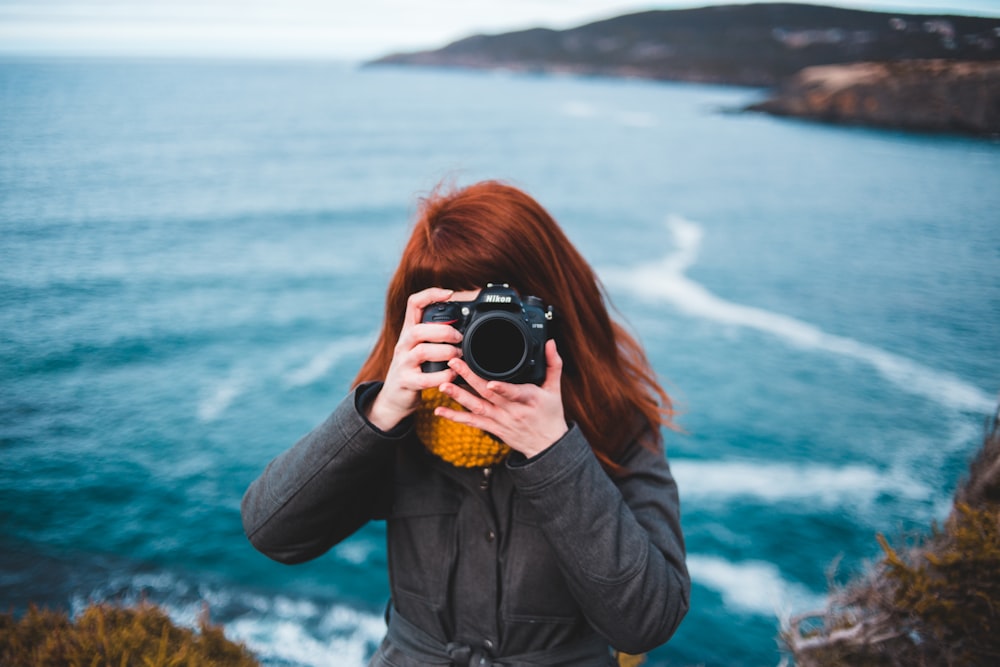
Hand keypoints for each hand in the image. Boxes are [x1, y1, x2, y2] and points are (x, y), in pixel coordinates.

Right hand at [366, 287, 463, 430]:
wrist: (393, 397)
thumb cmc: (415, 369)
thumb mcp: (421, 347)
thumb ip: (435, 336)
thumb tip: (464, 327)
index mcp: (409, 331)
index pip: (413, 303)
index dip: (430, 294)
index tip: (449, 293)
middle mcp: (403, 344)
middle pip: (418, 329)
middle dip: (444, 331)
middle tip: (459, 338)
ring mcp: (402, 363)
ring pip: (422, 351)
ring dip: (446, 352)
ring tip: (458, 356)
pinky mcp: (406, 382)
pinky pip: (425, 378)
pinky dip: (443, 376)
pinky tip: (452, 375)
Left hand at [436, 339, 567, 458]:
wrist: (546, 445)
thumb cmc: (550, 415)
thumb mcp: (555, 389)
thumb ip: (553, 364)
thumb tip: (551, 342)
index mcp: (529, 399)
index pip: (515, 393)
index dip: (503, 388)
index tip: (490, 382)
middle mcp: (512, 411)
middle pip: (488, 394)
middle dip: (469, 378)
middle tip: (454, 364)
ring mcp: (500, 421)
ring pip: (477, 408)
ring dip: (458, 397)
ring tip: (443, 385)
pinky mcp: (492, 428)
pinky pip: (472, 423)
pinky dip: (455, 417)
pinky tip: (440, 410)